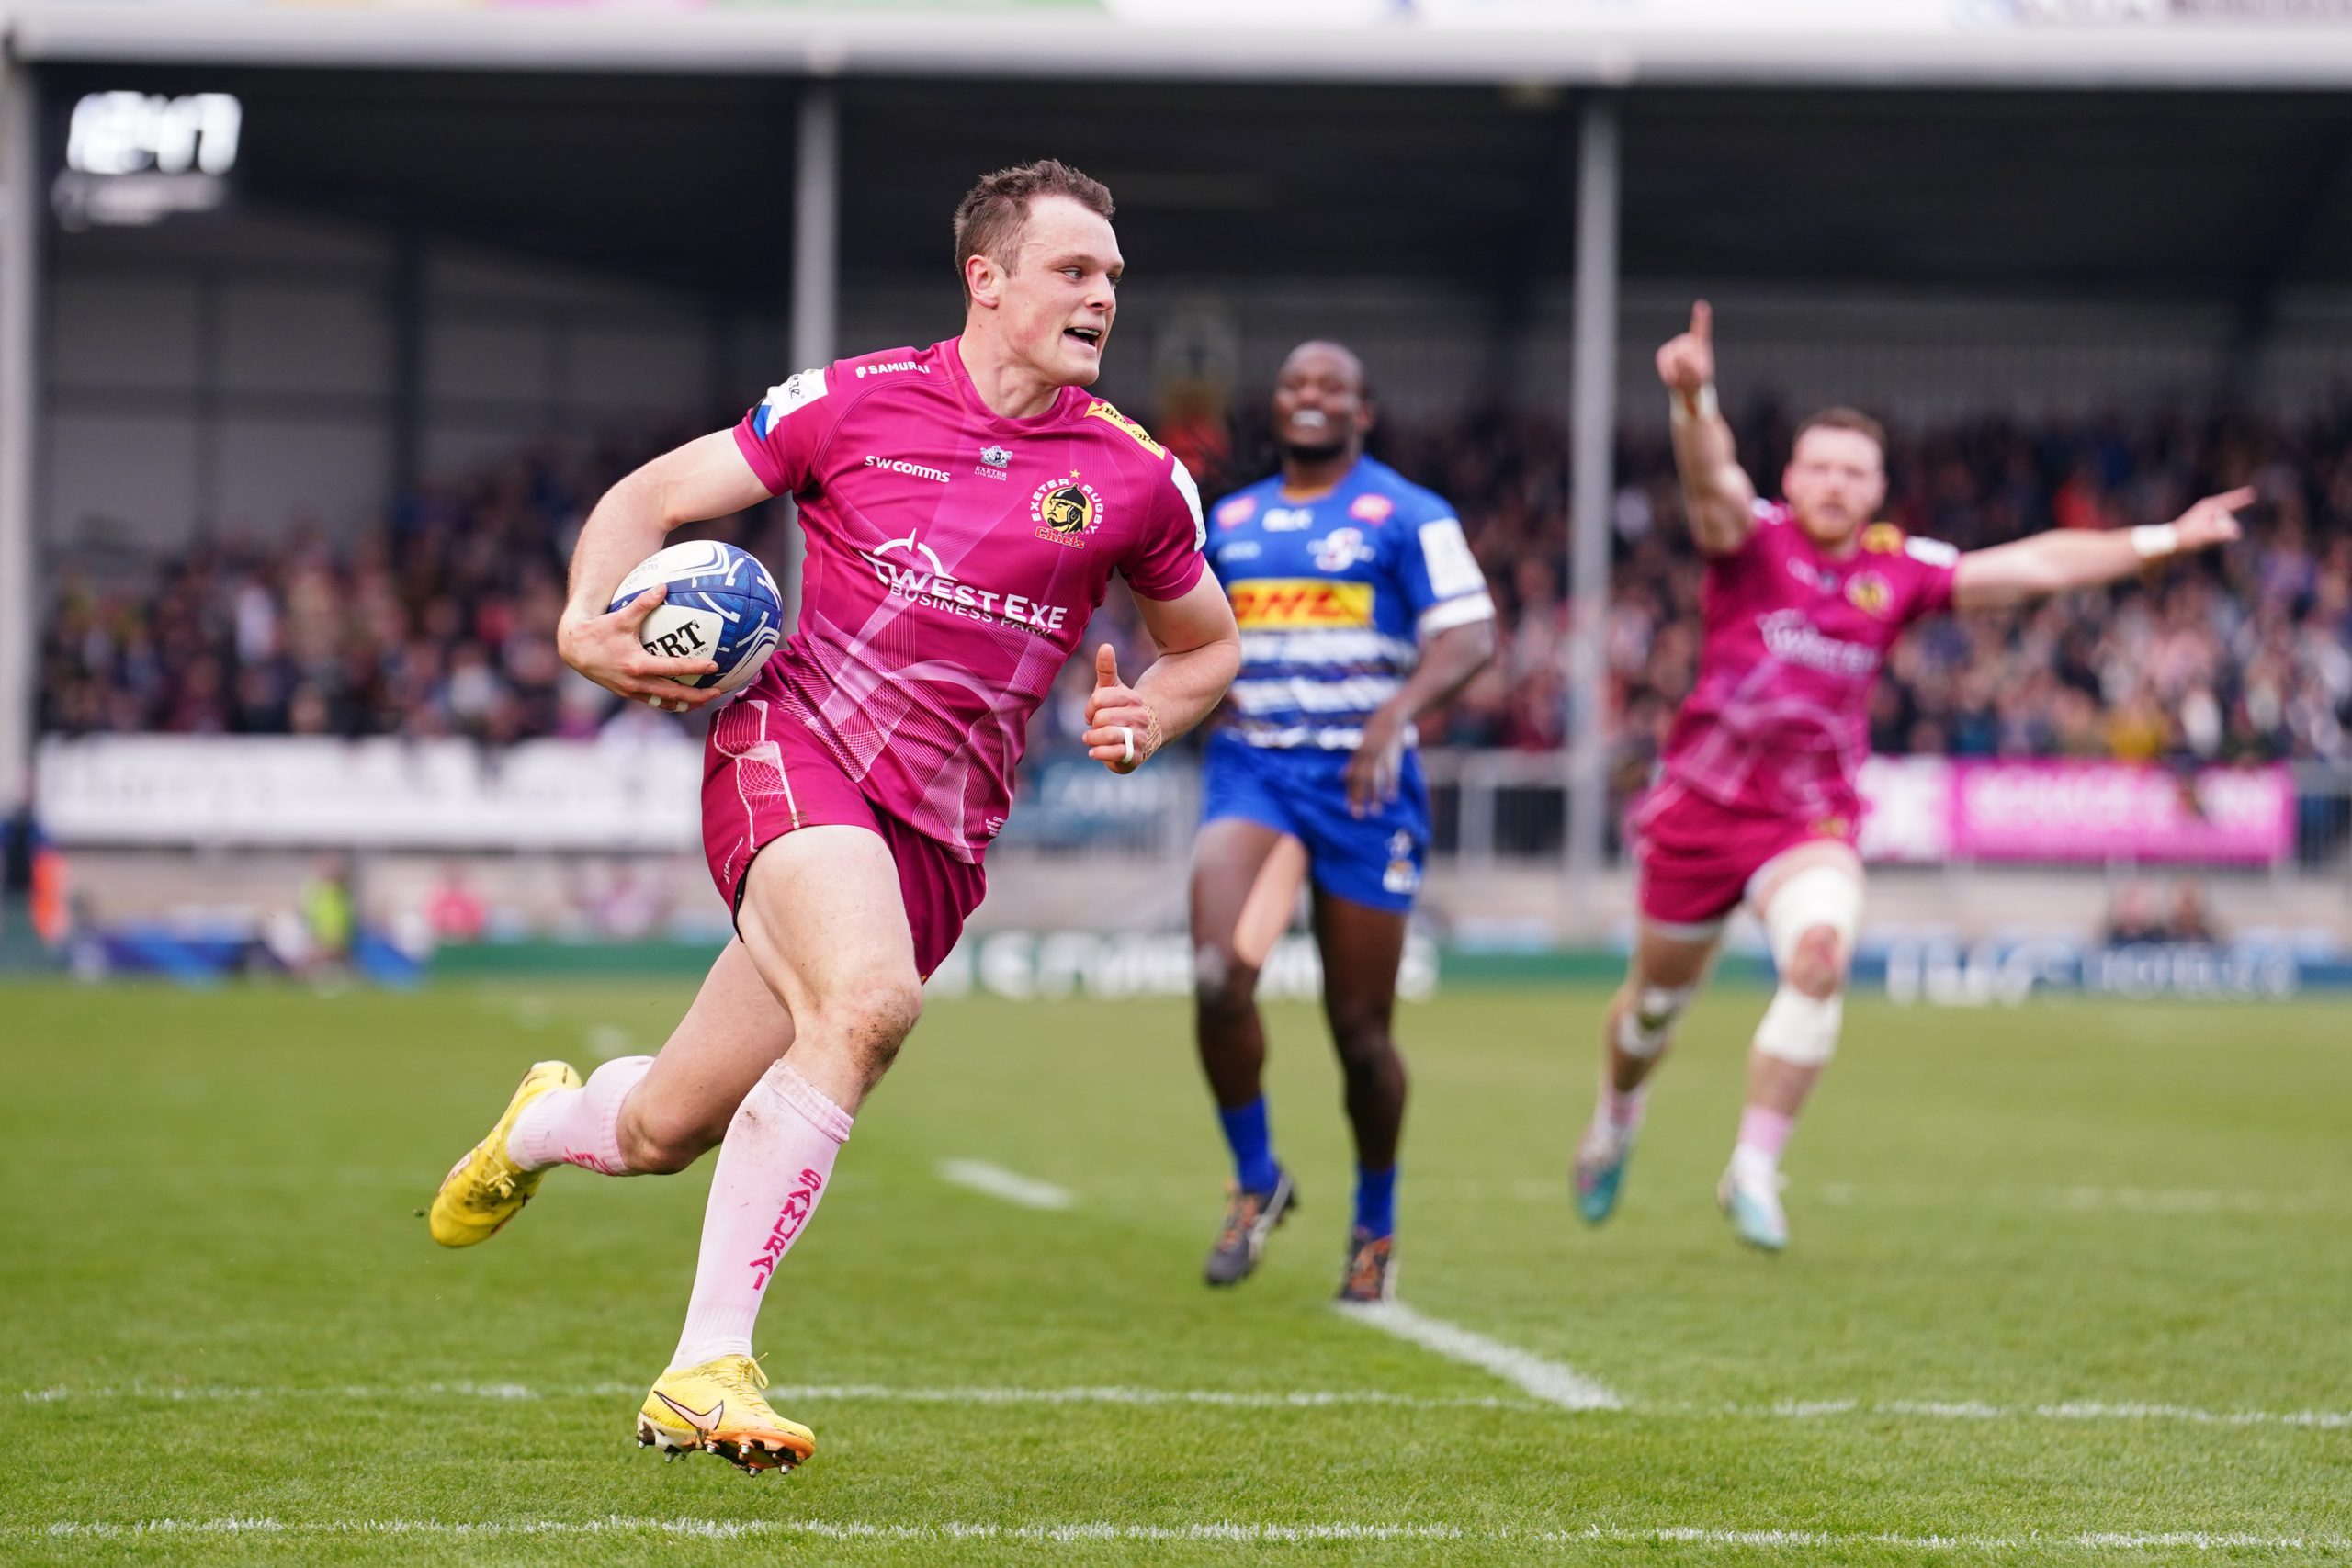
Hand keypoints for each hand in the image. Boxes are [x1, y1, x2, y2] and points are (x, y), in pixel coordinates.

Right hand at [556, 582, 721, 713]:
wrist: (574, 650)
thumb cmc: (598, 630)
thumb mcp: (621, 616)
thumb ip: (644, 603)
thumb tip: (664, 586)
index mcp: (637, 665)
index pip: (673, 669)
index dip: (695, 668)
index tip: (714, 666)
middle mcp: (635, 682)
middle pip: (673, 695)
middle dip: (697, 696)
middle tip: (718, 692)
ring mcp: (631, 691)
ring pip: (664, 703)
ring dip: (685, 704)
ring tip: (704, 701)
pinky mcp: (627, 693)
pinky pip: (653, 702)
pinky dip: (669, 702)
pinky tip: (682, 698)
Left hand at [1081, 643, 1160, 773]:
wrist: (1141, 737)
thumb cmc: (1120, 710)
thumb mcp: (1112, 689)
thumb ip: (1106, 669)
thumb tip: (1106, 645)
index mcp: (1133, 698)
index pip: (1099, 699)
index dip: (1090, 708)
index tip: (1093, 714)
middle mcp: (1139, 717)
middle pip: (1101, 718)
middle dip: (1093, 724)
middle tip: (1095, 727)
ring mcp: (1139, 736)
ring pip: (1108, 734)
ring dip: (1093, 738)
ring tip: (1091, 739)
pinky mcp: (1136, 755)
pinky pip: (1114, 754)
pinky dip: (1099, 753)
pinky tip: (1094, 752)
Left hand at [1344, 706, 1408, 817]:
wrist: (1390, 717)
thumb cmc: (1374, 734)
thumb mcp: (1361, 748)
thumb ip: (1353, 763)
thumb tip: (1341, 776)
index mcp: (1357, 756)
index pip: (1351, 778)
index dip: (1350, 793)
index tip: (1350, 809)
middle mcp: (1366, 757)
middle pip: (1360, 782)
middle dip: (1358, 798)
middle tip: (1357, 815)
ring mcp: (1379, 756)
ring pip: (1375, 780)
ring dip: (1374, 796)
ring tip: (1375, 812)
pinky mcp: (1392, 755)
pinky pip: (1391, 773)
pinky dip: (1390, 785)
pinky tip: (1391, 798)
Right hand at [1655, 300, 1714, 397]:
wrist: (1687, 385)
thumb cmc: (1698, 381)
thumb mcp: (1699, 378)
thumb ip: (1692, 368)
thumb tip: (1680, 357)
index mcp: (1701, 343)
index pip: (1701, 328)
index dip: (1701, 318)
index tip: (1701, 305)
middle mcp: (1687, 340)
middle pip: (1684, 353)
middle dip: (1685, 368)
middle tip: (1689, 377)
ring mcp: (1674, 345)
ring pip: (1672, 358)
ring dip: (1675, 371)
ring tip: (1681, 377)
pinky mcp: (1664, 353)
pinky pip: (1662, 360)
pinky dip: (1665, 371)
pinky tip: (1670, 377)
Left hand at [2171, 486, 2254, 552]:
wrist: (2169, 543)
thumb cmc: (2188, 537)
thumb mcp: (2206, 535)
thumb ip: (2223, 533)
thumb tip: (2236, 532)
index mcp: (2210, 506)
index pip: (2231, 501)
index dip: (2242, 497)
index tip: (2253, 492)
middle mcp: (2208, 508)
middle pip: (2228, 518)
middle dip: (2226, 528)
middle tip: (2206, 535)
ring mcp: (2205, 516)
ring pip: (2223, 526)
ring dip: (2219, 534)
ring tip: (2203, 539)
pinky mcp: (2203, 524)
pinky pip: (2217, 531)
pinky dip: (2215, 537)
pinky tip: (2204, 541)